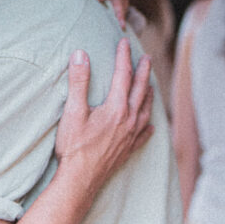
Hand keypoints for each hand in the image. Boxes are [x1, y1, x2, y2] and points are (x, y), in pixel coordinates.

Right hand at [55, 39, 152, 190]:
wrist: (80, 180)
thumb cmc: (75, 147)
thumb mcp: (73, 111)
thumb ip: (78, 82)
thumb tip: (80, 55)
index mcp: (117, 108)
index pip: (123, 75)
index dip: (123, 56)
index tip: (123, 42)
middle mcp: (129, 120)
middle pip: (140, 90)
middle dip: (143, 71)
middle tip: (146, 58)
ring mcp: (131, 136)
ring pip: (146, 110)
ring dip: (149, 94)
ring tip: (150, 85)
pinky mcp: (129, 150)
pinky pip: (145, 134)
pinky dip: (149, 125)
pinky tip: (151, 125)